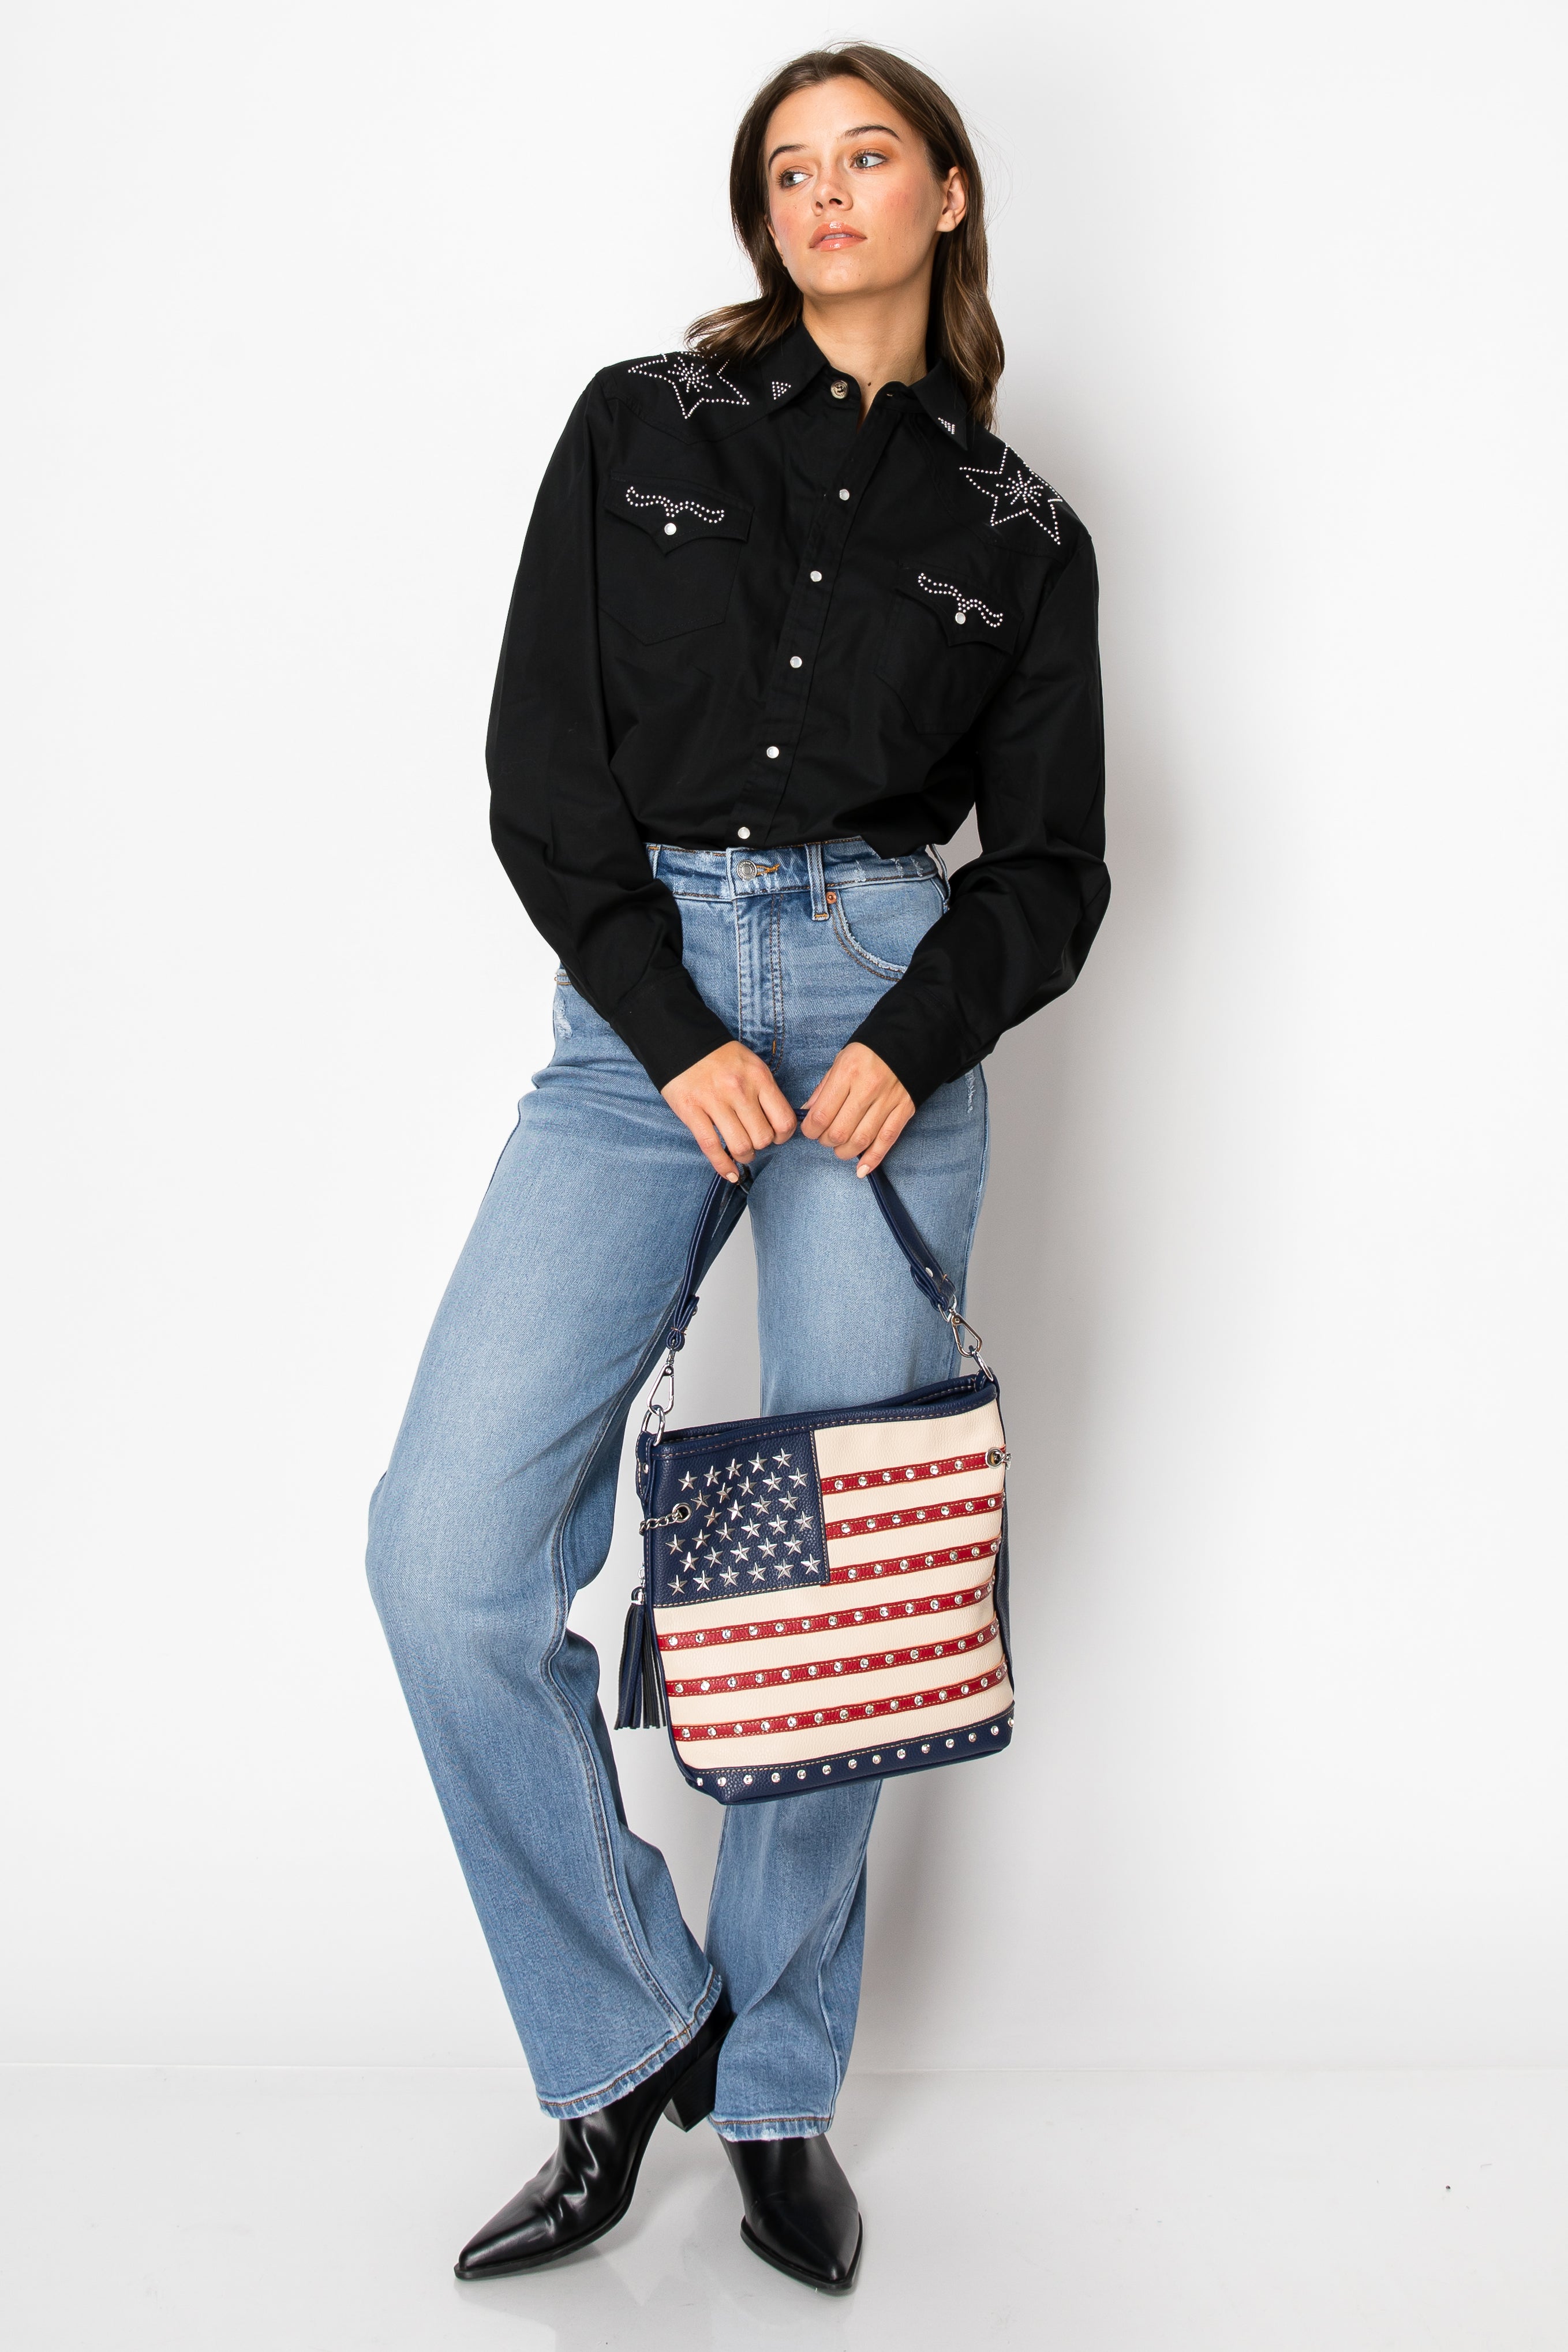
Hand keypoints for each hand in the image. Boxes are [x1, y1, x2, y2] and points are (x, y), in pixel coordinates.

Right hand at [661, 1041, 797, 1180]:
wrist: (681, 1041)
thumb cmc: (720, 1058)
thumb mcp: (752, 1065)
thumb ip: (765, 1092)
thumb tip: (779, 1124)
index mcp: (759, 1077)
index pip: (784, 1120)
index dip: (784, 1136)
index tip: (777, 1136)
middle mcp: (739, 1090)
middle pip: (763, 1137)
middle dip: (761, 1146)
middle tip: (755, 1142)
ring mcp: (714, 1101)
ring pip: (740, 1146)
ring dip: (744, 1156)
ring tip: (742, 1152)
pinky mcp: (692, 1111)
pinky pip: (711, 1147)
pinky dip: (723, 1166)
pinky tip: (730, 1173)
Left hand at [800, 1044, 914, 1175]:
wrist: (911, 1040)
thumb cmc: (871, 1050)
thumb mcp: (841, 1060)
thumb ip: (824, 1088)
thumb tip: (807, 1112)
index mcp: (848, 1073)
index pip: (821, 1114)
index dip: (810, 1130)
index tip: (809, 1130)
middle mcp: (867, 1089)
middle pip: (839, 1131)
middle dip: (826, 1141)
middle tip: (824, 1137)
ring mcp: (888, 1102)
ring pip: (861, 1140)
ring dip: (845, 1152)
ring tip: (840, 1148)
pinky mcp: (904, 1111)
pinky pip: (886, 1141)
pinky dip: (872, 1159)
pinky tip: (861, 1169)